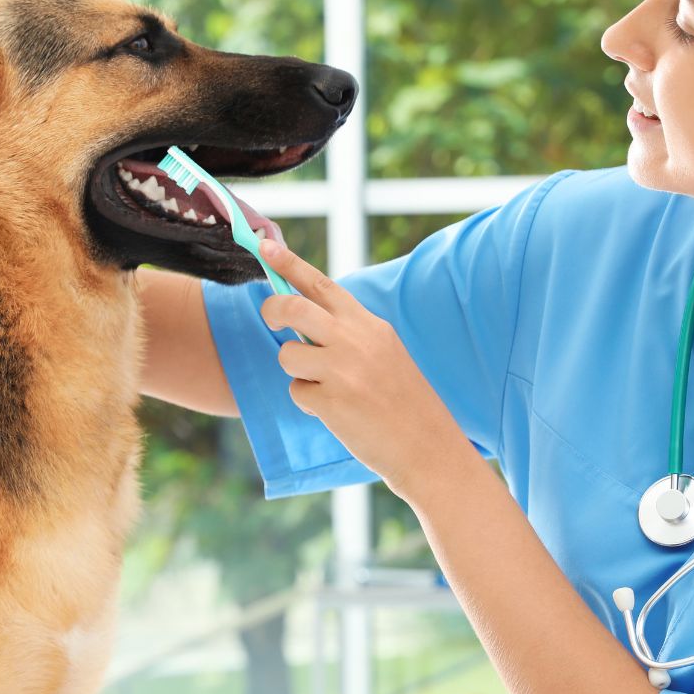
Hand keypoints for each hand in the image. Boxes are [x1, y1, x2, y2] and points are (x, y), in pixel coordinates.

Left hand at [257, 238, 472, 500]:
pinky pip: (297, 391)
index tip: (264, 246)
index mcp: (369, 324)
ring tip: (325, 387)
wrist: (429, 448)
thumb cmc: (403, 401)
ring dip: (296, 371)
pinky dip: (309, 403)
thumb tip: (301, 317)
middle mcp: (355, 340)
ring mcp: (343, 370)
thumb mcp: (384, 352)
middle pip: (292, 308)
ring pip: (288, 355)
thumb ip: (348, 333)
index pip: (321, 284)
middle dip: (272, 311)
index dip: (289, 263)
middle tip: (271, 320)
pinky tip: (337, 412)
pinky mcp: (332, 401)